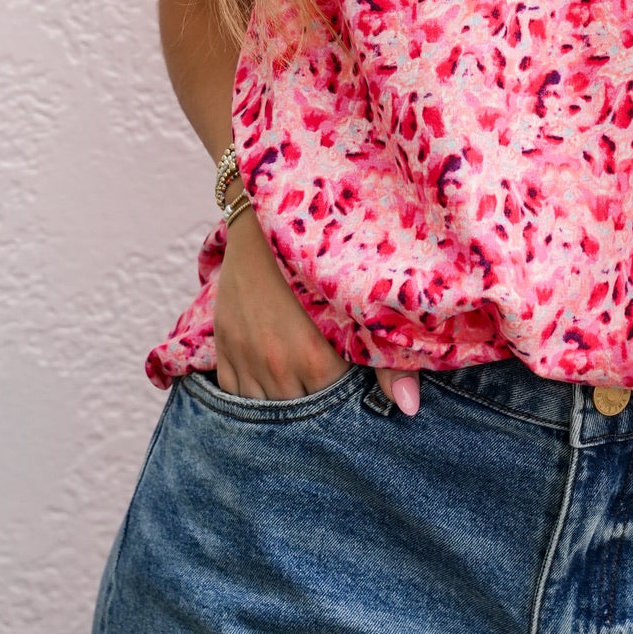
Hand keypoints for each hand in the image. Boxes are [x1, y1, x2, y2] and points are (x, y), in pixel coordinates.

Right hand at [212, 210, 427, 414]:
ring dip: (280, 407)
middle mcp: (277, 364)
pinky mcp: (223, 346)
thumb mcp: (359, 304)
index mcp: (316, 357)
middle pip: (297, 416)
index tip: (352, 400)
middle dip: (312, 414)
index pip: (333, 412)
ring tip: (298, 390)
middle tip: (324, 397)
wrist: (266, 217)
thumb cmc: (323, 256)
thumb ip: (388, 363)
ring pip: (262, 412)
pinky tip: (267, 385)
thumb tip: (408, 408)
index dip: (344, 410)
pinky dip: (248, 398)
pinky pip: (231, 395)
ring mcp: (246, 357)